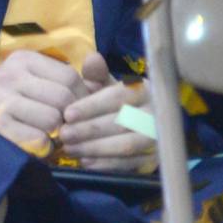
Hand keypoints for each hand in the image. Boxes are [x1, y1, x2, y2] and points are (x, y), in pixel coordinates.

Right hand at [0, 50, 90, 155]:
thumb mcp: (41, 80)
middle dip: (69, 117)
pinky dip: (44, 147)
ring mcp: (1, 101)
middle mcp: (9, 76)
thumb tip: (97, 59)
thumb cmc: (18, 98)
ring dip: (56, 132)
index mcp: (23, 59)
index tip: (76, 109)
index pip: (69, 77)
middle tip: (63, 124)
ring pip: (53, 120)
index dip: (82, 97)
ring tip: (46, 131)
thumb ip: (74, 75)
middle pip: (64, 99)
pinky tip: (35, 142)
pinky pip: (41, 140)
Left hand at [58, 51, 157, 172]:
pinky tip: (86, 162)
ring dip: (95, 149)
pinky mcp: (154, 159)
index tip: (67, 114)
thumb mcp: (106, 84)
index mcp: (142, 90)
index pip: (116, 97)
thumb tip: (92, 58)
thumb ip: (96, 74)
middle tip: (64, 135)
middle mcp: (154, 113)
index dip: (91, 106)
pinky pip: (130, 164)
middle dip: (89, 130)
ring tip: (70, 148)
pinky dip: (107, 164)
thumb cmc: (115, 100)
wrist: (141, 121)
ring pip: (126, 145)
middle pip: (121, 123)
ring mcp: (157, 138)